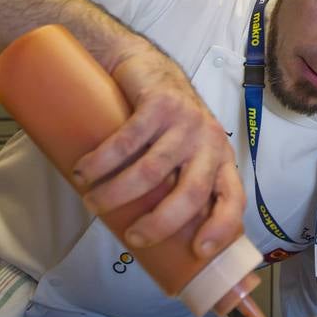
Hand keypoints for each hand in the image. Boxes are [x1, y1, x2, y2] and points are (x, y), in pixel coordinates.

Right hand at [73, 44, 243, 257]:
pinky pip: (129, 140)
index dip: (221, 228)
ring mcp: (186, 121)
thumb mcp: (181, 154)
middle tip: (132, 238)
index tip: (198, 251)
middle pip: (191, 192)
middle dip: (160, 223)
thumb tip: (149, 239)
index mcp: (219, 160)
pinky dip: (102, 160)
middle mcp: (208, 141)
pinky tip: (84, 171)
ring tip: (92, 201)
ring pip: (153, 170)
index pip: (233, 199)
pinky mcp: (160, 102)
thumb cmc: (162, 123)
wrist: (145, 65)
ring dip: (117, 193)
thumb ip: (174, 185)